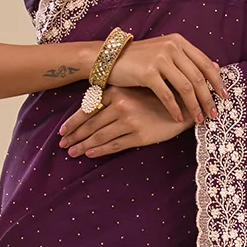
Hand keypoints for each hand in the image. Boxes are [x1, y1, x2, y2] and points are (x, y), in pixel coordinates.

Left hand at [59, 86, 197, 158]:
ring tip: (72, 152)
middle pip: (90, 125)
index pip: (87, 109)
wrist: (184, 105)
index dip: (72, 122)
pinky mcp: (139, 136)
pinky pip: (114, 145)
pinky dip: (99, 151)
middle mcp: (120, 105)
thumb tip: (88, 110)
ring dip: (83, 146)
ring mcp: (129, 121)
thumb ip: (112, 99)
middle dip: (74, 136)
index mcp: (116, 92)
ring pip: (99, 136)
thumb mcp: (133, 92)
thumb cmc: (156, 97)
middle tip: (63, 145)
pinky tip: (90, 154)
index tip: (62, 131)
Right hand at [106, 32, 226, 123]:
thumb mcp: (163, 52)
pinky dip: (175, 109)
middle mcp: (171, 47)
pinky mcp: (147, 73)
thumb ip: (186, 59)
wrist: (108, 58)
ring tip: (199, 119)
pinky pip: (167, 95)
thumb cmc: (138, 59)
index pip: (205, 62)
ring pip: (185, 87)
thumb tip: (215, 68)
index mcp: (178, 42)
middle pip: (198, 77)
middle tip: (214, 113)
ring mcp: (159, 59)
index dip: (217, 81)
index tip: (224, 96)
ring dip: (194, 106)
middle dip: (208, 98)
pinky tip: (179, 119)